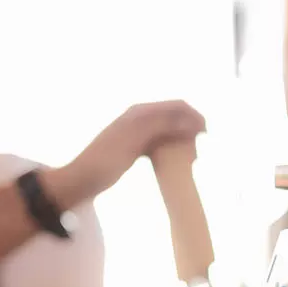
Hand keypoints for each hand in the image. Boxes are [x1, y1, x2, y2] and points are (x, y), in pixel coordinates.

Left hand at [51, 101, 205, 204]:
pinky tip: (174, 164)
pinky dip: (170, 151)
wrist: (80, 180)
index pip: (176, 106)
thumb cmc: (105, 161)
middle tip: (197, 154)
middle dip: (190, 131)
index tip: (207, 137)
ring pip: (168, 132)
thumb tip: (192, 120)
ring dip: (181, 142)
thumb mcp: (135, 141)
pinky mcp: (134, 148)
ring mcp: (136, 133)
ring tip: (190, 160)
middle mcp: (139, 118)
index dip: (195, 117)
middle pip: (174, 118)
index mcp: (140, 112)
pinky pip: (159, 145)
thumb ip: (162, 126)